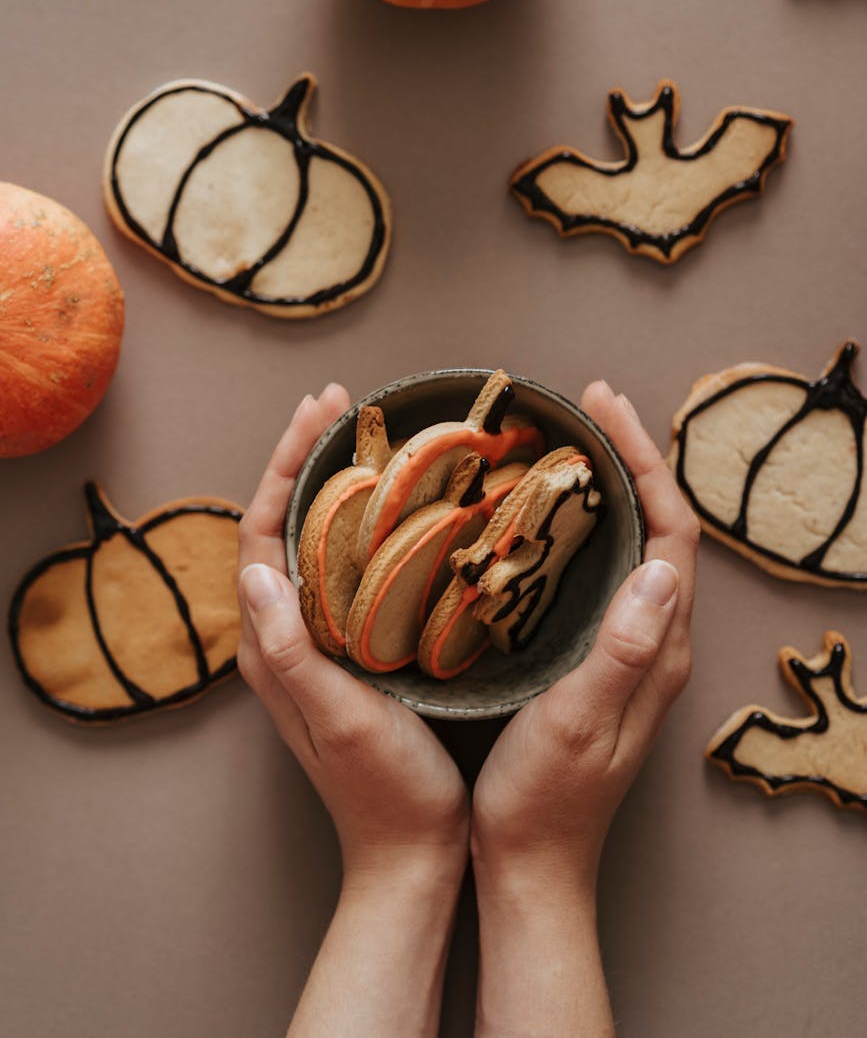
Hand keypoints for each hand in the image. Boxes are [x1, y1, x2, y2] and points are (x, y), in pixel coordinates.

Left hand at [236, 385, 469, 886]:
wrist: (413, 853)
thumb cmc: (386, 791)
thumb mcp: (341, 718)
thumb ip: (293, 651)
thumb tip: (255, 570)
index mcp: (273, 646)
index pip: (262, 530)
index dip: (286, 464)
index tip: (323, 412)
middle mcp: (285, 636)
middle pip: (281, 523)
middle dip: (304, 456)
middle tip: (342, 404)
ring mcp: (317, 643)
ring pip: (313, 541)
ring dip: (331, 482)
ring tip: (366, 436)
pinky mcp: (350, 652)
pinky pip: (344, 568)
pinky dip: (361, 524)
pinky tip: (397, 507)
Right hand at [472, 380, 699, 893]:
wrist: (528, 864)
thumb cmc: (545, 800)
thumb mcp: (582, 721)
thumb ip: (623, 648)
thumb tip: (664, 570)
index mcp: (657, 648)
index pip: (671, 532)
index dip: (644, 461)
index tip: (603, 408)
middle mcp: (651, 641)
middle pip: (657, 526)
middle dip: (628, 456)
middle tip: (583, 406)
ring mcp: (624, 650)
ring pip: (629, 546)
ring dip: (607, 487)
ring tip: (564, 441)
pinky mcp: (593, 659)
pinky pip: (598, 572)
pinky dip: (579, 527)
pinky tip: (539, 517)